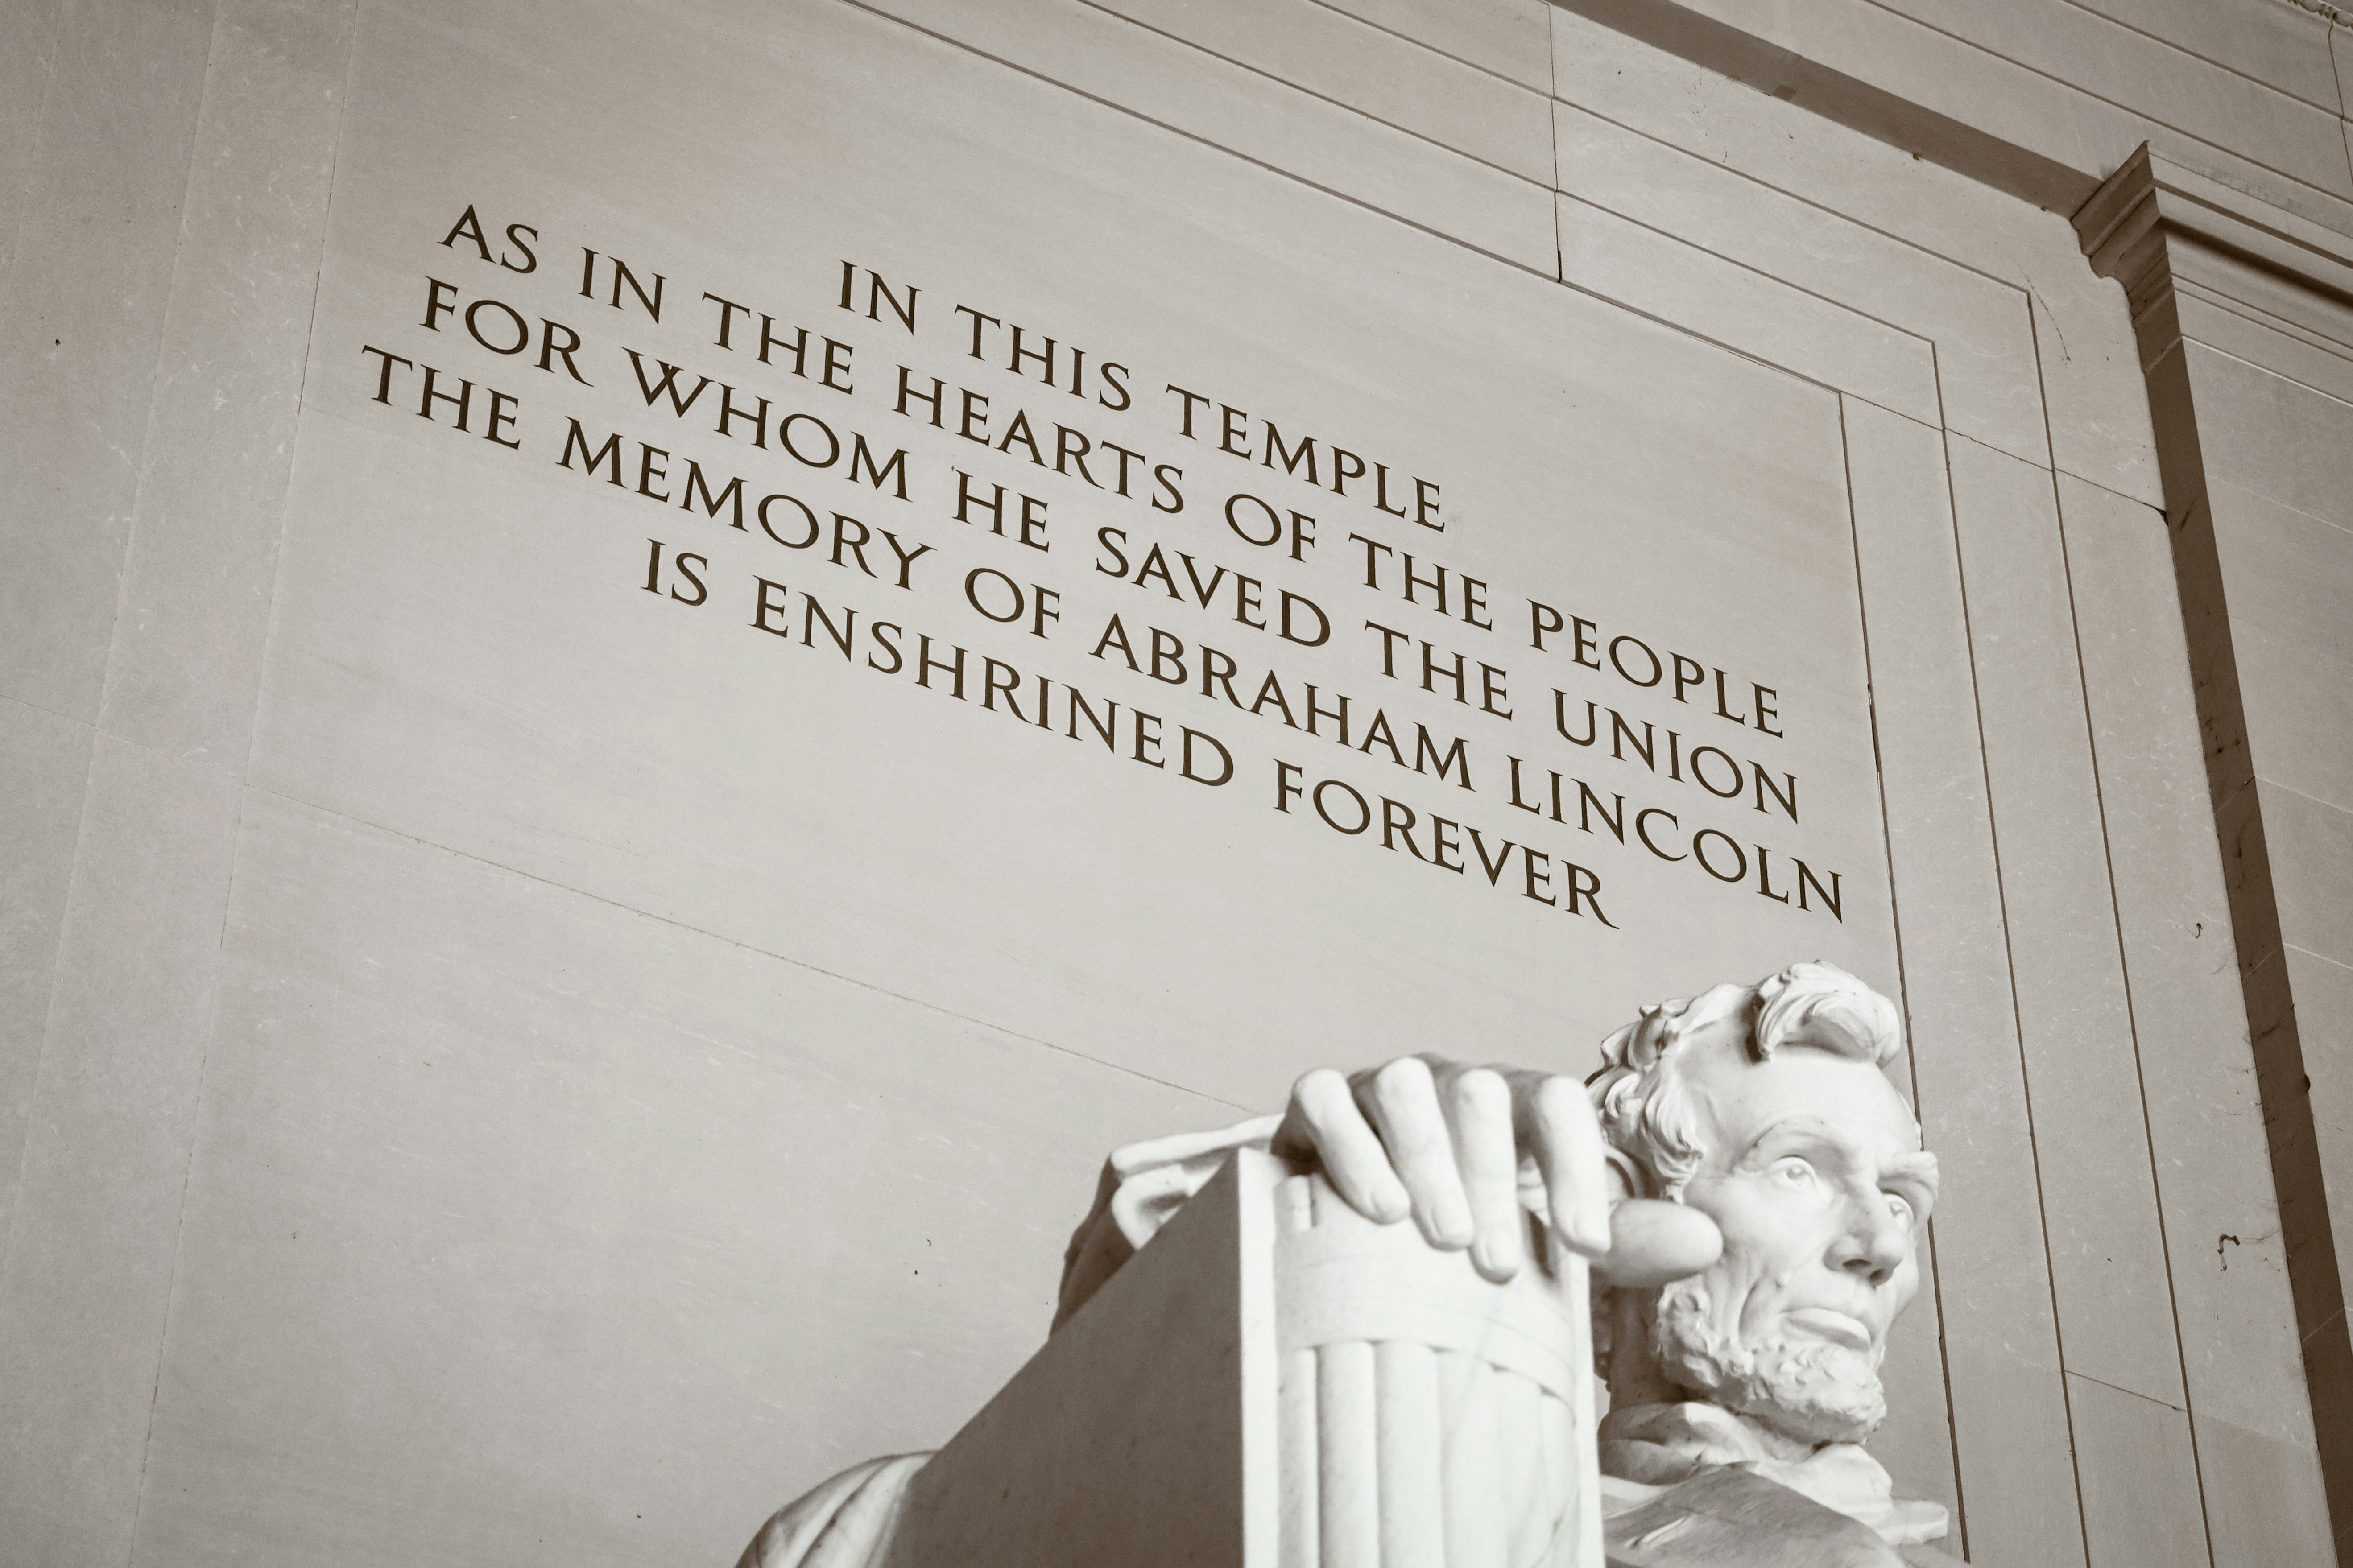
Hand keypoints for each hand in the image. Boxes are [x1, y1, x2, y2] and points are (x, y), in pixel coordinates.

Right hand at [1270, 1054, 1721, 1286]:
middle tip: (1496, 1265)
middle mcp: (1450, 1085)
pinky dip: (1351, 1147)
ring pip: (1406, 1083)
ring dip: (1427, 1158)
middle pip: (1482, 1092)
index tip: (1583, 1247)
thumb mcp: (1539, 1237)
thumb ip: (1620, 1240)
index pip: (1557, 1101)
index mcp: (1514, 1108)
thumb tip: (1708, 1240)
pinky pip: (1327, 1097)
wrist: (1348, 1231)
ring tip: (1441, 1236)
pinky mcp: (1317, 1104)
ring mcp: (1380, 1086)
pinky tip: (1375, 1207)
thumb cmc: (1463, 1230)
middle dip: (1494, 1177)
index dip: (1576, 1165)